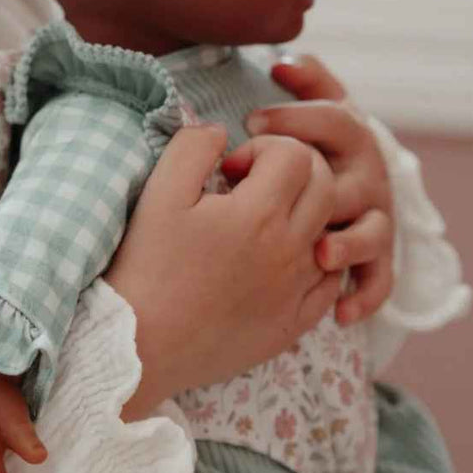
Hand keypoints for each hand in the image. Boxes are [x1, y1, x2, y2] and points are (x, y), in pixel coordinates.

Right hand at [105, 126, 339, 421]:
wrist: (140, 342)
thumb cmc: (146, 265)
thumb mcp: (159, 193)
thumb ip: (193, 146)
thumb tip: (219, 130)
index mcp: (258, 214)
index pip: (295, 154)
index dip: (263, 147)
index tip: (230, 170)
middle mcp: (290, 252)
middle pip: (325, 187)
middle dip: (292, 172)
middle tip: (249, 186)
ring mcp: (296, 292)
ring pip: (332, 233)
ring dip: (303, 214)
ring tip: (259, 222)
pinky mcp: (293, 324)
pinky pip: (329, 282)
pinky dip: (312, 260)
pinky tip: (274, 261)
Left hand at [248, 53, 393, 325]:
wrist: (343, 177)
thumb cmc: (315, 140)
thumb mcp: (312, 105)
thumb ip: (304, 79)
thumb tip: (283, 60)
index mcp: (349, 135)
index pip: (334, 119)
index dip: (294, 118)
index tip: (250, 121)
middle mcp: (367, 177)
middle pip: (351, 178)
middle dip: (315, 184)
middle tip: (268, 189)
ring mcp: (374, 218)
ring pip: (371, 231)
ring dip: (349, 242)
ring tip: (320, 253)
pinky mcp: (375, 256)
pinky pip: (378, 279)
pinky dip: (364, 295)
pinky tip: (339, 312)